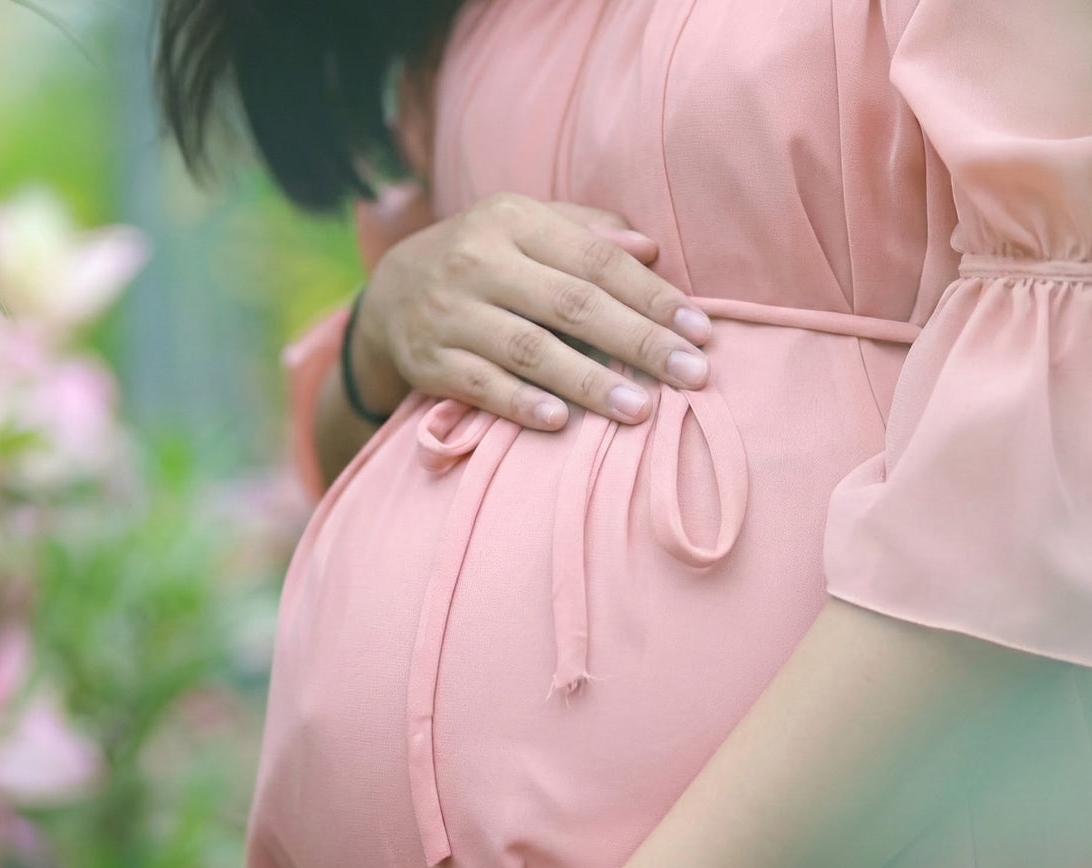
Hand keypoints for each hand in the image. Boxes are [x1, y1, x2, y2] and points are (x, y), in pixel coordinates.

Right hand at [354, 191, 712, 429]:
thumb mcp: (526, 228)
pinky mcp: (429, 359)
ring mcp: (450, 313)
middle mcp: (478, 261)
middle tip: (692, 375)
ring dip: (588, 382)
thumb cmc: (484, 260)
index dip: (652, 296)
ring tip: (640, 410)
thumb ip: (587, 233)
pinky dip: (521, 404)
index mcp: (513, 220)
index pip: (597, 260)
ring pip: (530, 349)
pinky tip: (560, 423)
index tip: (701, 331)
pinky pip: (481, 385)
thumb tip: (651, 249)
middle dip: (638, 342)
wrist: (390, 293)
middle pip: (572, 305)